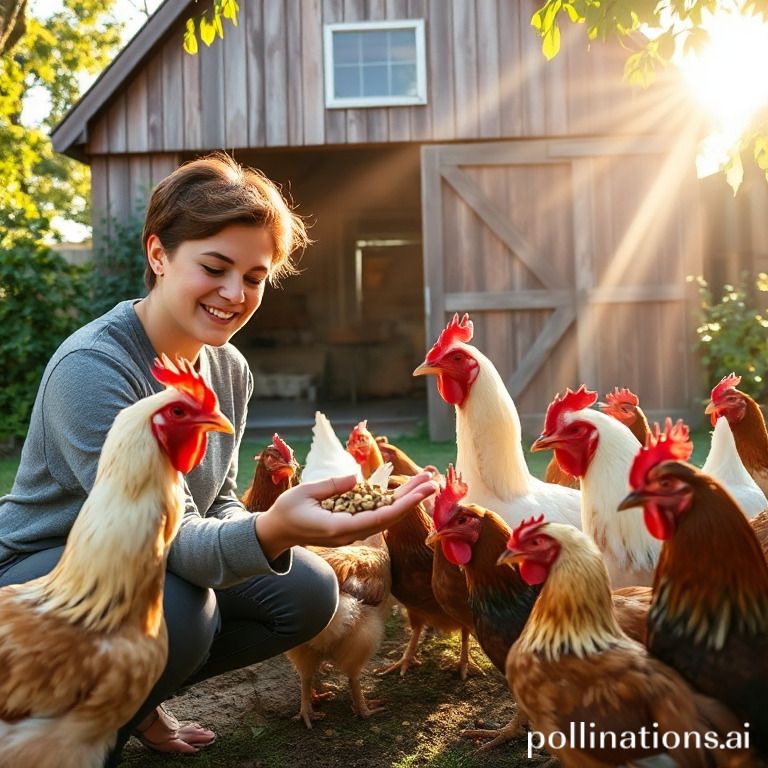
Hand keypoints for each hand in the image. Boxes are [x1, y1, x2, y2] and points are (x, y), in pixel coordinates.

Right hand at [254, 471, 436, 560]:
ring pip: (386, 514)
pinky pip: (378, 513)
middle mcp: (351, 533)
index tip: (421, 493)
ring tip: (425, 480)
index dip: (403, 505)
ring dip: (406, 497)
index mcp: (340, 527)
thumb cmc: (287, 510)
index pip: (379, 518)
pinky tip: (407, 488)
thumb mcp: (304, 493)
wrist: (278, 532)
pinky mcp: (352, 524)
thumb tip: (356, 479)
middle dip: (413, 498)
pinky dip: (394, 500)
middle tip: (433, 482)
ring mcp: (353, 530)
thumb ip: (331, 486)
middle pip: (390, 516)